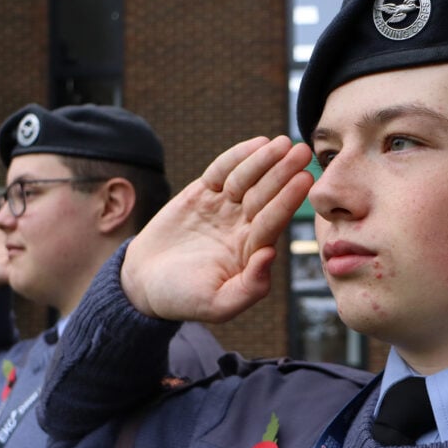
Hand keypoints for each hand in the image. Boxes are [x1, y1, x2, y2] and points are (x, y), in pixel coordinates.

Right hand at [122, 135, 313, 322]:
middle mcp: (243, 227)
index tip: (304, 181)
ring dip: (264, 161)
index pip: (272, 222)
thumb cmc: (183, 299)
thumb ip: (250, 287)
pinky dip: (238, 157)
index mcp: (251, 252)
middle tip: (303, 152)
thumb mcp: (217, 304)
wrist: (143, 283)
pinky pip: (222, 171)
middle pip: (265, 195)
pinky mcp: (203, 193)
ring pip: (247, 180)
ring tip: (282, 142)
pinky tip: (259, 144)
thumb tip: (271, 254)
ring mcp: (224, 208)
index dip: (287, 201)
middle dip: (283, 174)